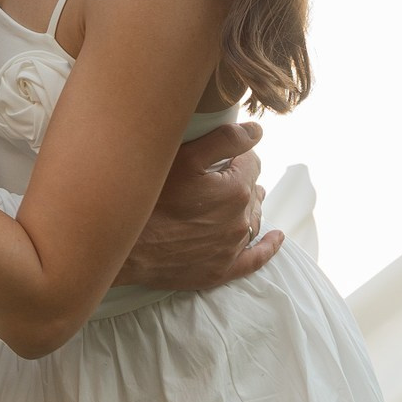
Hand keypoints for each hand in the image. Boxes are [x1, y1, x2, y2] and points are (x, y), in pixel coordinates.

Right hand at [116, 120, 283, 288]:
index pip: (251, 162)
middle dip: (240, 180)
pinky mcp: (221, 270)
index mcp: (236, 189)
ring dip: (249, 206)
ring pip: (253, 219)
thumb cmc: (149, 200)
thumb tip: (257, 131)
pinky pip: (255, 258)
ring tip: (238, 197)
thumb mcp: (185, 158)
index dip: (236, 155)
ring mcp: (232, 248)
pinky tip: (276, 238)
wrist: (125, 247)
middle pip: (252, 191)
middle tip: (216, 176)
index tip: (218, 156)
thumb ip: (225, 139)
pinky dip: (268, 247)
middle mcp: (240, 220)